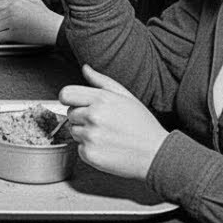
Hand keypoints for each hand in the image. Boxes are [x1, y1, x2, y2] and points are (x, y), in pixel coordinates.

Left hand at [0, 0, 61, 45]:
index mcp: (16, 2)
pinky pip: (0, 37)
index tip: (3, 16)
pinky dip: (3, 39)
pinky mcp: (14, 34)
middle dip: (1, 22)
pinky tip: (9, 38)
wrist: (53, 28)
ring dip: (1, 31)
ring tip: (9, 31)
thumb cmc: (45, 16)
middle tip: (9, 25)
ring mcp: (12, 23)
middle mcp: (12, 11)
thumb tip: (8, 0)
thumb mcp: (33, 1)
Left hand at [59, 65, 166, 180]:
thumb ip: (101, 81)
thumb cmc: (142, 124)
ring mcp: (91, 136)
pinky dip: (90, 150)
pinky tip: (107, 148)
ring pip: (74, 132)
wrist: (156, 153)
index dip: (70, 100)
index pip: (66, 94)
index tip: (78, 105)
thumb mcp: (126, 96)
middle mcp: (94, 116)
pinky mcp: (90, 154)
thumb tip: (85, 68)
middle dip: (82, 118)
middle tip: (103, 124)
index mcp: (101, 98)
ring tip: (107, 136)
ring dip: (85, 134)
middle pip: (70, 114)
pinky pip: (79, 149)